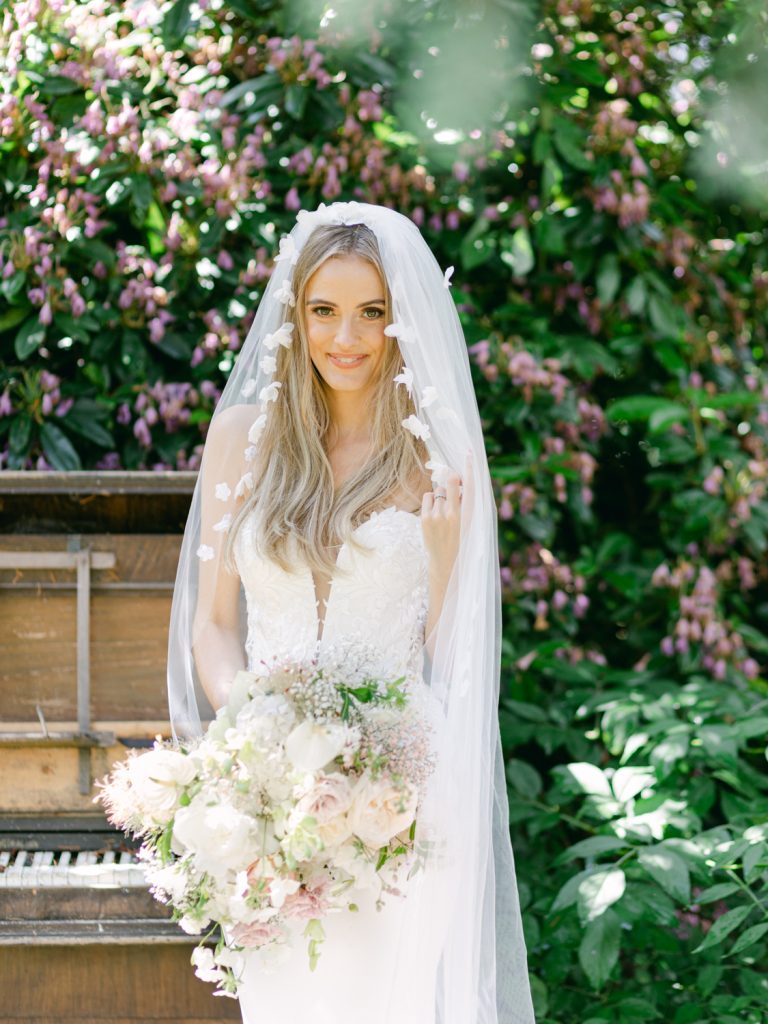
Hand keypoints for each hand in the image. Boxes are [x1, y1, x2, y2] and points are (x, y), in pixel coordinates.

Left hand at [421, 452, 470, 582]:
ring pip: (439, 491)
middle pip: (451, 483)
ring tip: (445, 513)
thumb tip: (458, 483)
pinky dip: (433, 500)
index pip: (469, 486)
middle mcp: (453, 514)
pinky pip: (429, 496)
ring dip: (442, 497)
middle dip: (453, 481)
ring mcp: (437, 516)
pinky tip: (436, 513)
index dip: (469, 469)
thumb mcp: (469, 522)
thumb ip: (466, 503)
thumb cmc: (461, 538)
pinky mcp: (425, 518)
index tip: (468, 454)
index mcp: (468, 515)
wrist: (446, 562)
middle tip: (455, 486)